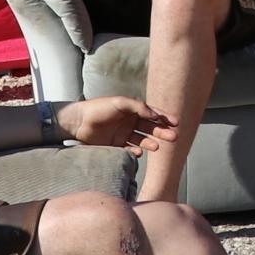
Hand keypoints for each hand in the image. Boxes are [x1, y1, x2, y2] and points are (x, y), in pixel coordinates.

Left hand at [58, 96, 174, 152]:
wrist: (78, 122)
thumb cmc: (98, 108)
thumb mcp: (120, 102)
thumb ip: (138, 107)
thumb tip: (155, 115)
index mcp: (133, 110)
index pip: (153, 114)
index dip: (165, 118)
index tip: (176, 123)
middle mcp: (130, 122)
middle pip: (151, 128)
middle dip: (163, 132)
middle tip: (173, 137)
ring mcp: (124, 134)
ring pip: (142, 140)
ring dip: (151, 143)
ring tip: (157, 147)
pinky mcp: (116, 145)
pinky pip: (130, 150)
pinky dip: (136, 151)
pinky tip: (139, 152)